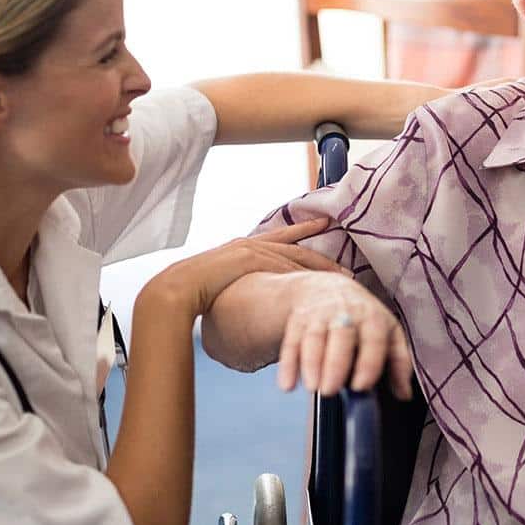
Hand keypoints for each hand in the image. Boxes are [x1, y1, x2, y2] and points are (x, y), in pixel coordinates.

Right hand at [141, 219, 342, 319]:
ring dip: (319, 267)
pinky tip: (317, 281)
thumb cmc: (197, 288)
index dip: (305, 233)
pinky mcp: (249, 258)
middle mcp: (251, 243)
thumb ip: (245, 283)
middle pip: (296, 248)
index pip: (283, 239)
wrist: (178, 286)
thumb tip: (258, 298)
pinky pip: (281, 265)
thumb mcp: (226, 281)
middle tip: (346, 268)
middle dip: (322, 259)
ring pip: (294, 256)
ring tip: (341, 276)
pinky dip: (300, 272)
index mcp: (246, 246)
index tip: (325, 227)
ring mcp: (251, 249)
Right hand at [273, 272, 412, 398]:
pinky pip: (291, 342)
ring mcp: (319, 315)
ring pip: (313, 337)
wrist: (327, 287)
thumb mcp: (388, 332)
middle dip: (335, 363)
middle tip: (331, 390)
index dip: (368, 362)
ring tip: (312, 388)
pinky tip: (287, 385)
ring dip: (310, 363)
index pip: (373, 338)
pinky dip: (288, 364)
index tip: (361, 386)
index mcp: (372, 317)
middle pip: (340, 335)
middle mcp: (345, 313)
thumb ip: (398, 362)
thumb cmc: (364, 317)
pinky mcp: (297, 321)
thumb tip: (404, 394)